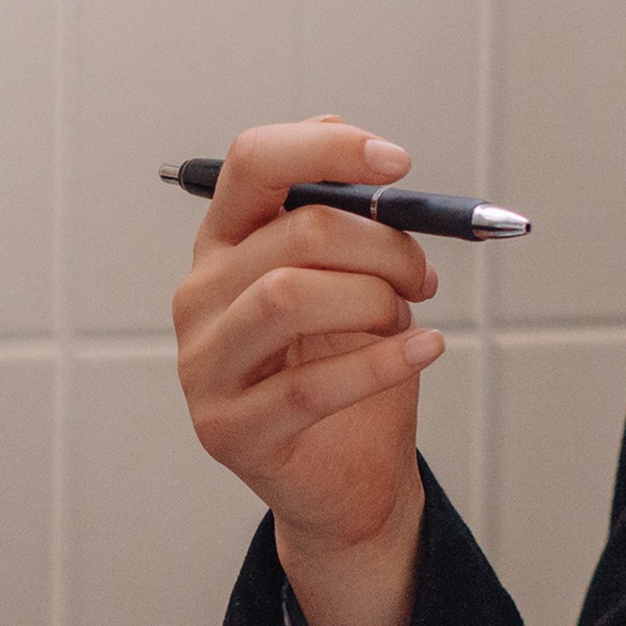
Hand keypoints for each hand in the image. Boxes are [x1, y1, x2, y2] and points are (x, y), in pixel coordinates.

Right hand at [170, 116, 451, 625]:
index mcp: (223, 243)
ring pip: (290, 297)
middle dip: (383, 244)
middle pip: (294, 234)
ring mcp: (204, 365)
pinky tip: (427, 350)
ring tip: (411, 316)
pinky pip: (312, 384)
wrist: (347, 478)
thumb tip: (363, 149)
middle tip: (424, 274)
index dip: (327, 148)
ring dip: (375, 298)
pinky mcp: (227, 429)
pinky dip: (384, 362)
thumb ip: (344, 217)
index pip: (253, 162)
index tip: (399, 162)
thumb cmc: (348, 365)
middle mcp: (198, 296)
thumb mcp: (350, 278)